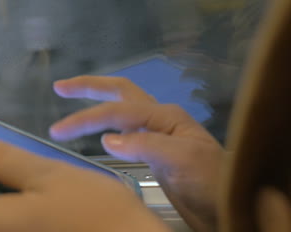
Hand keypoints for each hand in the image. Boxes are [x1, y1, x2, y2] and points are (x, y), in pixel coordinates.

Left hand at [0, 131, 169, 231]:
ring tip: (62, 188)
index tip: (18, 158)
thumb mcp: (46, 173)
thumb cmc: (92, 207)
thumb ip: (0, 158)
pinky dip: (42, 210)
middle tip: (48, 173)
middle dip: (13, 182)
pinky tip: (67, 206)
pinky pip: (30, 222)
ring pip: (13, 211)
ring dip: (30, 195)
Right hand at [50, 76, 223, 231]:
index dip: (87, 118)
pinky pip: (125, 131)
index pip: (117, 111)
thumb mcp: (183, 160)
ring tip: (72, 99)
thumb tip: (106, 139)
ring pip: (122, 109)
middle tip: (60, 87)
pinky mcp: (154, 153)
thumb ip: (146, 145)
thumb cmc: (212, 181)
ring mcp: (156, 135)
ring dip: (97, 102)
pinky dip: (106, 125)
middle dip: (90, 87)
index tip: (60, 131)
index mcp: (165, 116)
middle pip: (120, 93)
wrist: (231, 204)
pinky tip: (98, 131)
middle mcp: (159, 119)